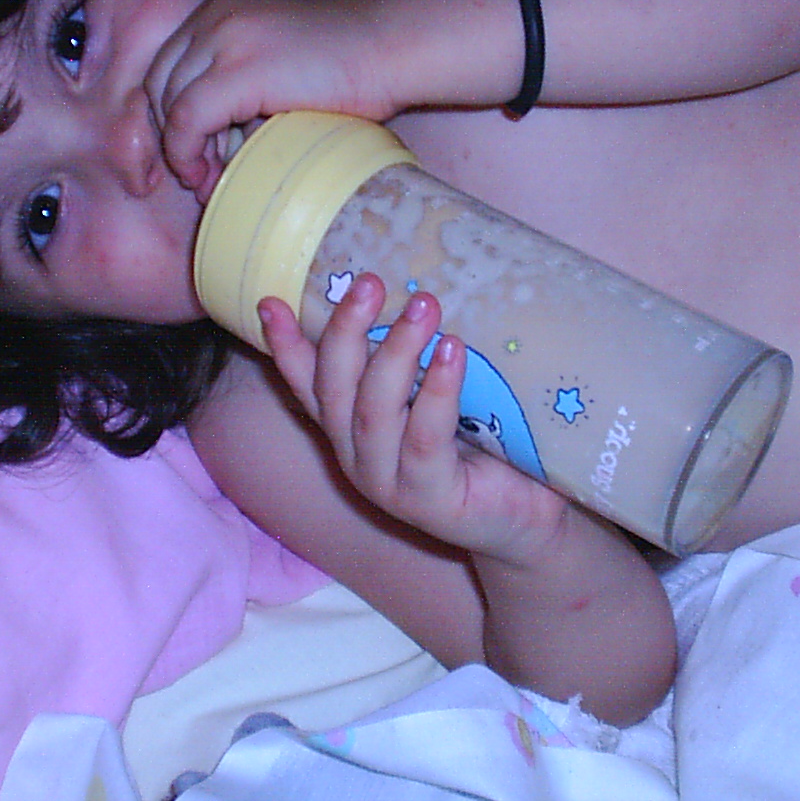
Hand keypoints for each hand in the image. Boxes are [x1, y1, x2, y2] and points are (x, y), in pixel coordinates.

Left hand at [144, 0, 400, 199]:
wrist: (394, 45)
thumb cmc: (355, 60)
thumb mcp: (282, 61)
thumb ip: (245, 85)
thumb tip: (216, 143)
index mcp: (221, 8)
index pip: (169, 64)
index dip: (172, 114)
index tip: (197, 152)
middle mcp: (213, 16)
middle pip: (158, 83)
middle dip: (170, 134)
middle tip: (198, 173)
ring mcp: (222, 40)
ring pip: (167, 103)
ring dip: (181, 150)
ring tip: (209, 181)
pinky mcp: (236, 72)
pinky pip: (187, 119)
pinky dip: (188, 154)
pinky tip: (210, 178)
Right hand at [257, 276, 569, 563]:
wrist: (529, 518)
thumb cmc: (487, 448)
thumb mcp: (444, 396)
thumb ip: (419, 361)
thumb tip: (420, 287)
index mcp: (354, 430)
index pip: (309, 384)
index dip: (285, 346)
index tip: (270, 302)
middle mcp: (359, 457)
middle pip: (335, 388)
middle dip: (347, 330)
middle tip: (370, 281)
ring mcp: (389, 484)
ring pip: (373, 410)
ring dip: (396, 352)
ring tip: (423, 305)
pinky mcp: (430, 500)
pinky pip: (425, 438)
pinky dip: (437, 392)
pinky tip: (451, 351)